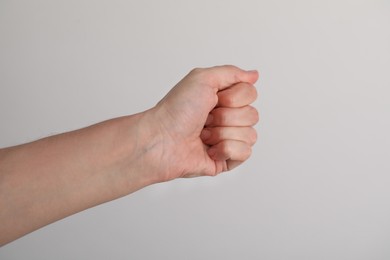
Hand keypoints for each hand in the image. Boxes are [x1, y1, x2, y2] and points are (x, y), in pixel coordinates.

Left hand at [146, 65, 258, 180]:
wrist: (161, 140)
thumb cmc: (176, 110)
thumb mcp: (203, 78)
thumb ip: (231, 72)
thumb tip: (254, 75)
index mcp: (222, 98)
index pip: (250, 94)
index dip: (234, 97)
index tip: (214, 99)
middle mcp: (226, 118)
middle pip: (252, 115)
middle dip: (226, 117)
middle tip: (205, 119)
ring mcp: (227, 139)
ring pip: (250, 134)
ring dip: (223, 133)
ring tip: (204, 135)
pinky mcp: (226, 160)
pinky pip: (245, 153)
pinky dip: (226, 149)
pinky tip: (210, 149)